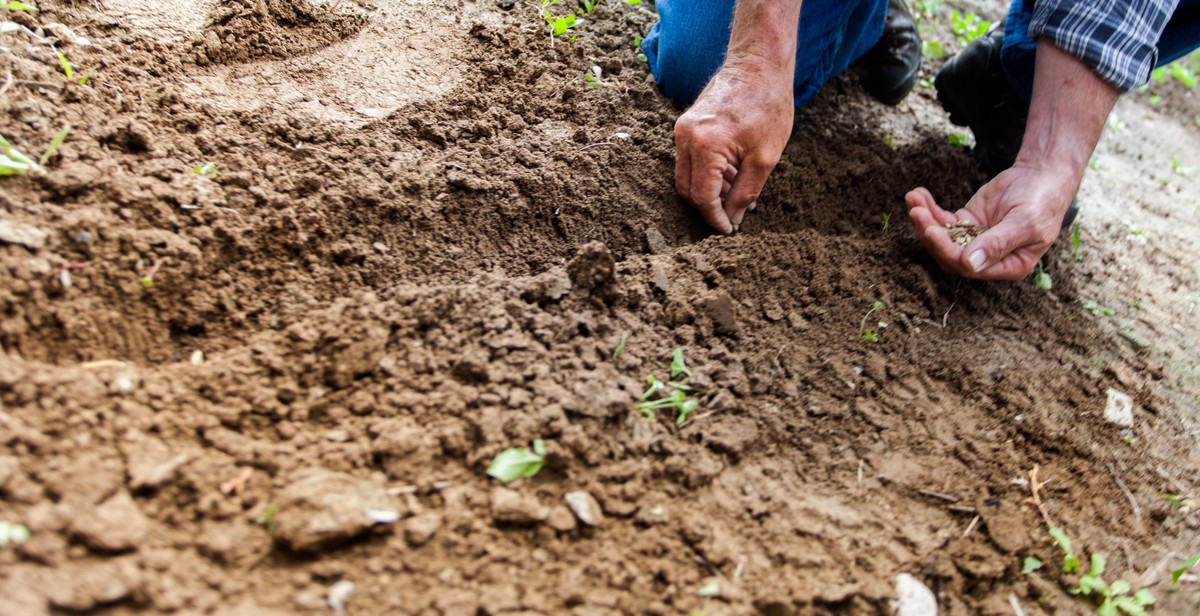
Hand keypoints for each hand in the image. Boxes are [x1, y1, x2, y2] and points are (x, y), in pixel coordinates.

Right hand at [674, 62, 793, 233]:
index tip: (728, 231)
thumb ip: (745, 193)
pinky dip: (706, 173)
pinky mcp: (685, 125)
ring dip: (708, 190)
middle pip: (687, 189)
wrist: (758, 64)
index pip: (702, 197)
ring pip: (686, 176)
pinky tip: (731, 175)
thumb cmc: (768, 105)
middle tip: (732, 217)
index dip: (714, 219)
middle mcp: (685, 138)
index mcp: (705, 146)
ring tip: (737, 193)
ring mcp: (682, 129)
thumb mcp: (765, 158)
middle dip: (708, 207)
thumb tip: (733, 218)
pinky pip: (689, 160)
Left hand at [906, 162, 1075, 279]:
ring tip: (913, 198)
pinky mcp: (966, 222)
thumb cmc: (1042, 201)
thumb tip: (970, 264)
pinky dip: (929, 209)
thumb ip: (998, 243)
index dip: (947, 251)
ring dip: (924, 219)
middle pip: (949, 254)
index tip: (931, 230)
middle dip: (930, 233)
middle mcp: (988, 258)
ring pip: (942, 237)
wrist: (1043, 175)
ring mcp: (974, 240)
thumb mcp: (1025, 223)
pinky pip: (943, 220)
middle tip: (916, 212)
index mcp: (1008, 266)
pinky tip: (917, 194)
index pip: (969, 267)